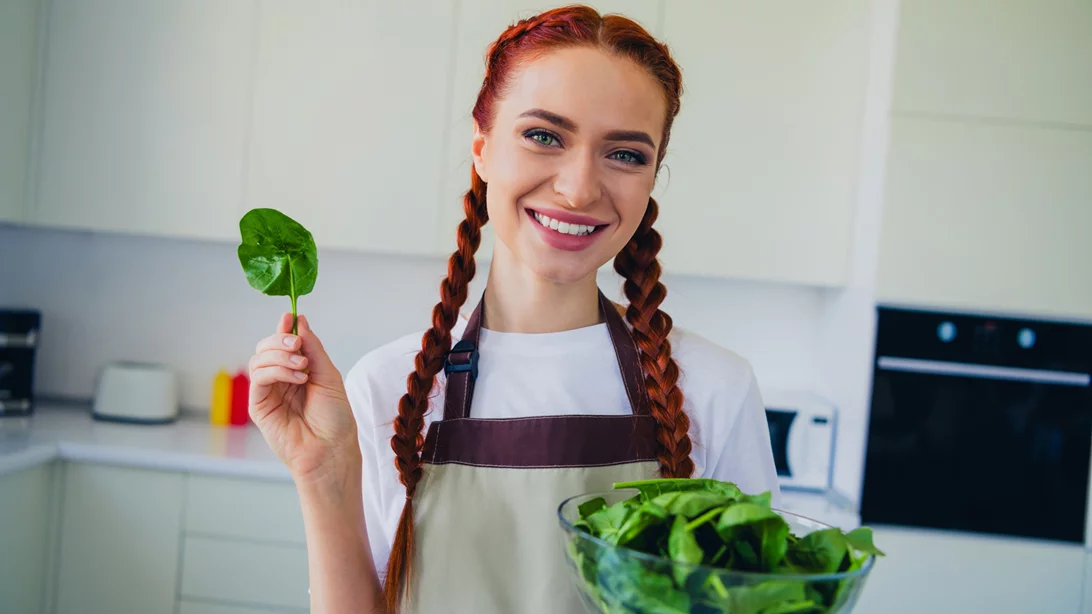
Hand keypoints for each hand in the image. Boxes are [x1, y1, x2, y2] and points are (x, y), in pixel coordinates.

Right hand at [248, 312, 358, 483]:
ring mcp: (268, 392)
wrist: (332, 449)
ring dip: (280, 355)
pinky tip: (297, 377)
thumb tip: (300, 320)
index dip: (284, 328)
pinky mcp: (259, 406)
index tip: (290, 316)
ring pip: (259, 359)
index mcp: (298, 371)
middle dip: (280, 339)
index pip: (284, 343)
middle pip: (266, 347)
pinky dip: (276, 370)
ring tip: (302, 366)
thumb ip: (313, 348)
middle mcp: (280, 380)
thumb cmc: (335, 418)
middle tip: (298, 344)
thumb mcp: (328, 375)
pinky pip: (258, 378)